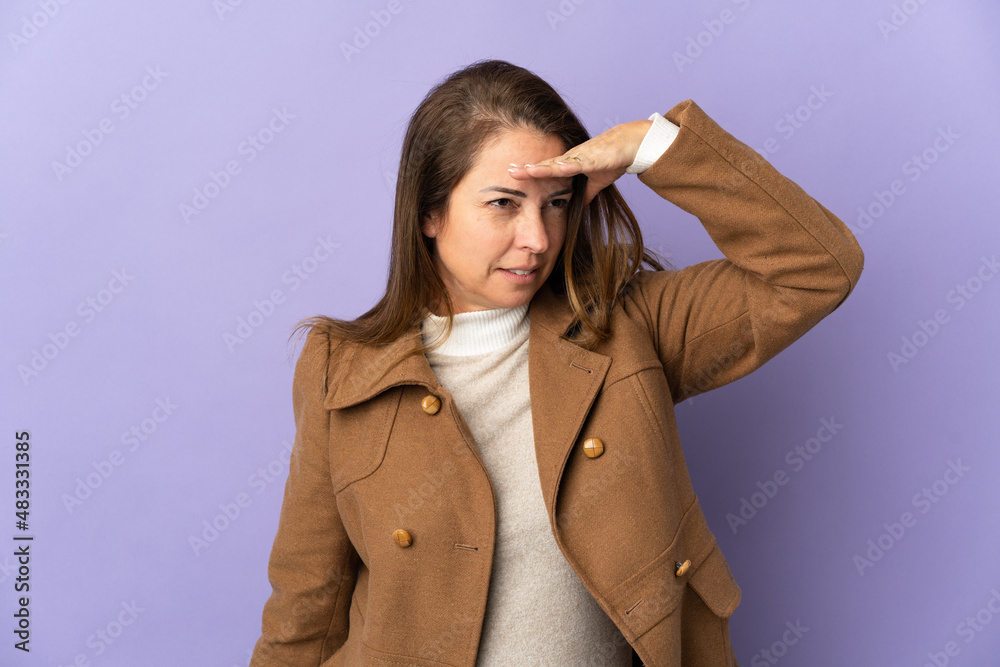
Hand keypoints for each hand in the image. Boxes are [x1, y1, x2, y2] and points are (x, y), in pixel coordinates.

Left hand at [507, 119, 652, 206]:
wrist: (630, 145)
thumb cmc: (612, 160)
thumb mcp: (596, 183)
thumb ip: (585, 194)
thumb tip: (577, 208)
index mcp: (568, 165)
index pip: (545, 171)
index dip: (528, 173)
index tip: (511, 175)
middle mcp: (570, 160)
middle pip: (544, 166)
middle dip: (526, 169)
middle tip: (507, 171)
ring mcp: (579, 158)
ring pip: (555, 164)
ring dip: (539, 168)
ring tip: (522, 171)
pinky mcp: (591, 159)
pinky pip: (575, 164)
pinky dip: (563, 167)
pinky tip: (552, 168)